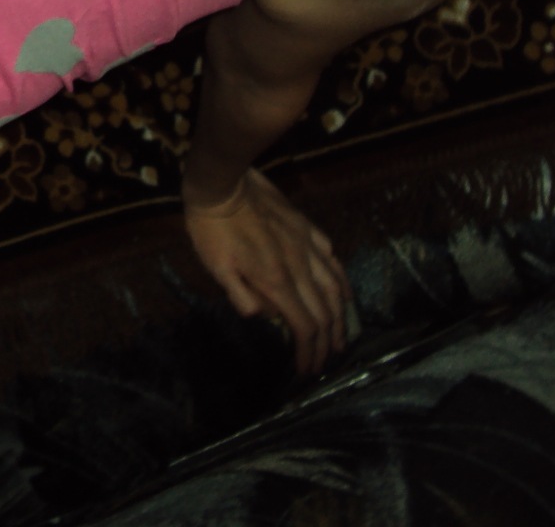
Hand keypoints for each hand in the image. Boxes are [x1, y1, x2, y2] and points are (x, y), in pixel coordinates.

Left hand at [183, 168, 352, 376]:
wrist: (223, 184)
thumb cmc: (213, 229)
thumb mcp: (216, 269)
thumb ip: (243, 297)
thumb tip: (266, 317)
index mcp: (276, 281)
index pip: (303, 326)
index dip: (309, 352)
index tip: (307, 370)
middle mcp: (299, 266)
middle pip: (324, 312)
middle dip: (328, 342)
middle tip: (327, 361)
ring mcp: (306, 245)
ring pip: (335, 287)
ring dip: (341, 316)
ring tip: (341, 335)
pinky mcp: (306, 228)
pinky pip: (332, 259)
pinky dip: (341, 280)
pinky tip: (342, 290)